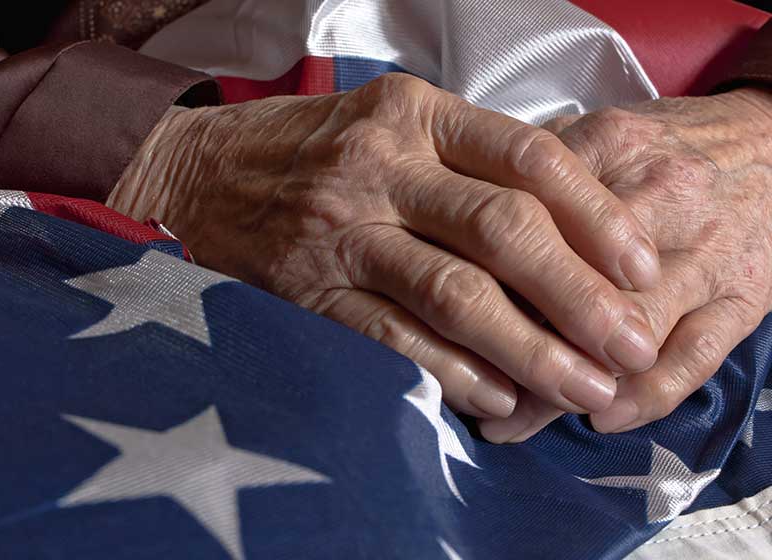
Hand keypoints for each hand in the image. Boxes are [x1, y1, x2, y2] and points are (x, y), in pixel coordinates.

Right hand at [109, 74, 659, 419]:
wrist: (202, 168)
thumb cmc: (310, 144)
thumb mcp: (394, 121)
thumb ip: (471, 159)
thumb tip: (564, 222)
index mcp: (416, 115)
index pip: (528, 157)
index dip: (595, 216)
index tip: (640, 267)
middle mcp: (383, 167)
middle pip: (502, 230)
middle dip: (578, 295)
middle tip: (628, 346)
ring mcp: (343, 230)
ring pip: (454, 293)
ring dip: (528, 348)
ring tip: (581, 388)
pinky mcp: (311, 288)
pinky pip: (394, 337)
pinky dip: (453, 373)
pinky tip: (498, 399)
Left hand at [479, 88, 771, 441]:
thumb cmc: (667, 148)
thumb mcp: (600, 133)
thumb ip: (534, 169)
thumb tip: (462, 215)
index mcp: (610, 148)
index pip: (529, 223)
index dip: (477, 280)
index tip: (434, 322)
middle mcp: (659, 198)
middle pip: (573, 286)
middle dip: (512, 347)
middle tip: (463, 391)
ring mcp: (706, 254)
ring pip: (627, 332)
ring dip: (564, 389)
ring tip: (512, 424)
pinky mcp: (744, 298)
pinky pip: (696, 359)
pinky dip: (647, 398)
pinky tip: (599, 419)